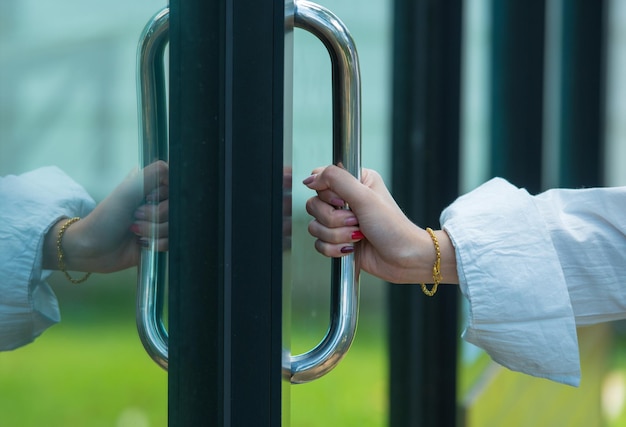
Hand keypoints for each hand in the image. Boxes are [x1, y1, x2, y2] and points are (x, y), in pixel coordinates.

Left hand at [44, 161, 168, 272]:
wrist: (90, 250)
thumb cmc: (104, 218)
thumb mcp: (127, 191)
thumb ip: (152, 174)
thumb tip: (172, 168)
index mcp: (150, 188)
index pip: (176, 187)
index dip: (166, 195)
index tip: (150, 198)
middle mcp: (157, 204)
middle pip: (177, 208)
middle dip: (157, 215)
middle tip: (136, 216)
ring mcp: (159, 224)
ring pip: (175, 226)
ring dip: (155, 231)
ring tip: (135, 231)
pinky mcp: (159, 242)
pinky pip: (172, 242)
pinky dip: (158, 244)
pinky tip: (142, 243)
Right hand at [303, 165, 457, 283]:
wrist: (405, 259)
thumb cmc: (392, 227)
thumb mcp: (365, 197)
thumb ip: (336, 179)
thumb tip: (310, 178)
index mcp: (355, 181)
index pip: (321, 179)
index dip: (326, 194)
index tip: (343, 202)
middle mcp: (346, 199)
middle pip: (314, 205)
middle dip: (333, 219)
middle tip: (356, 222)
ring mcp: (342, 222)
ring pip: (315, 226)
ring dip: (336, 235)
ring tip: (358, 237)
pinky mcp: (339, 240)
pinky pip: (319, 243)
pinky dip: (333, 249)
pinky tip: (351, 248)